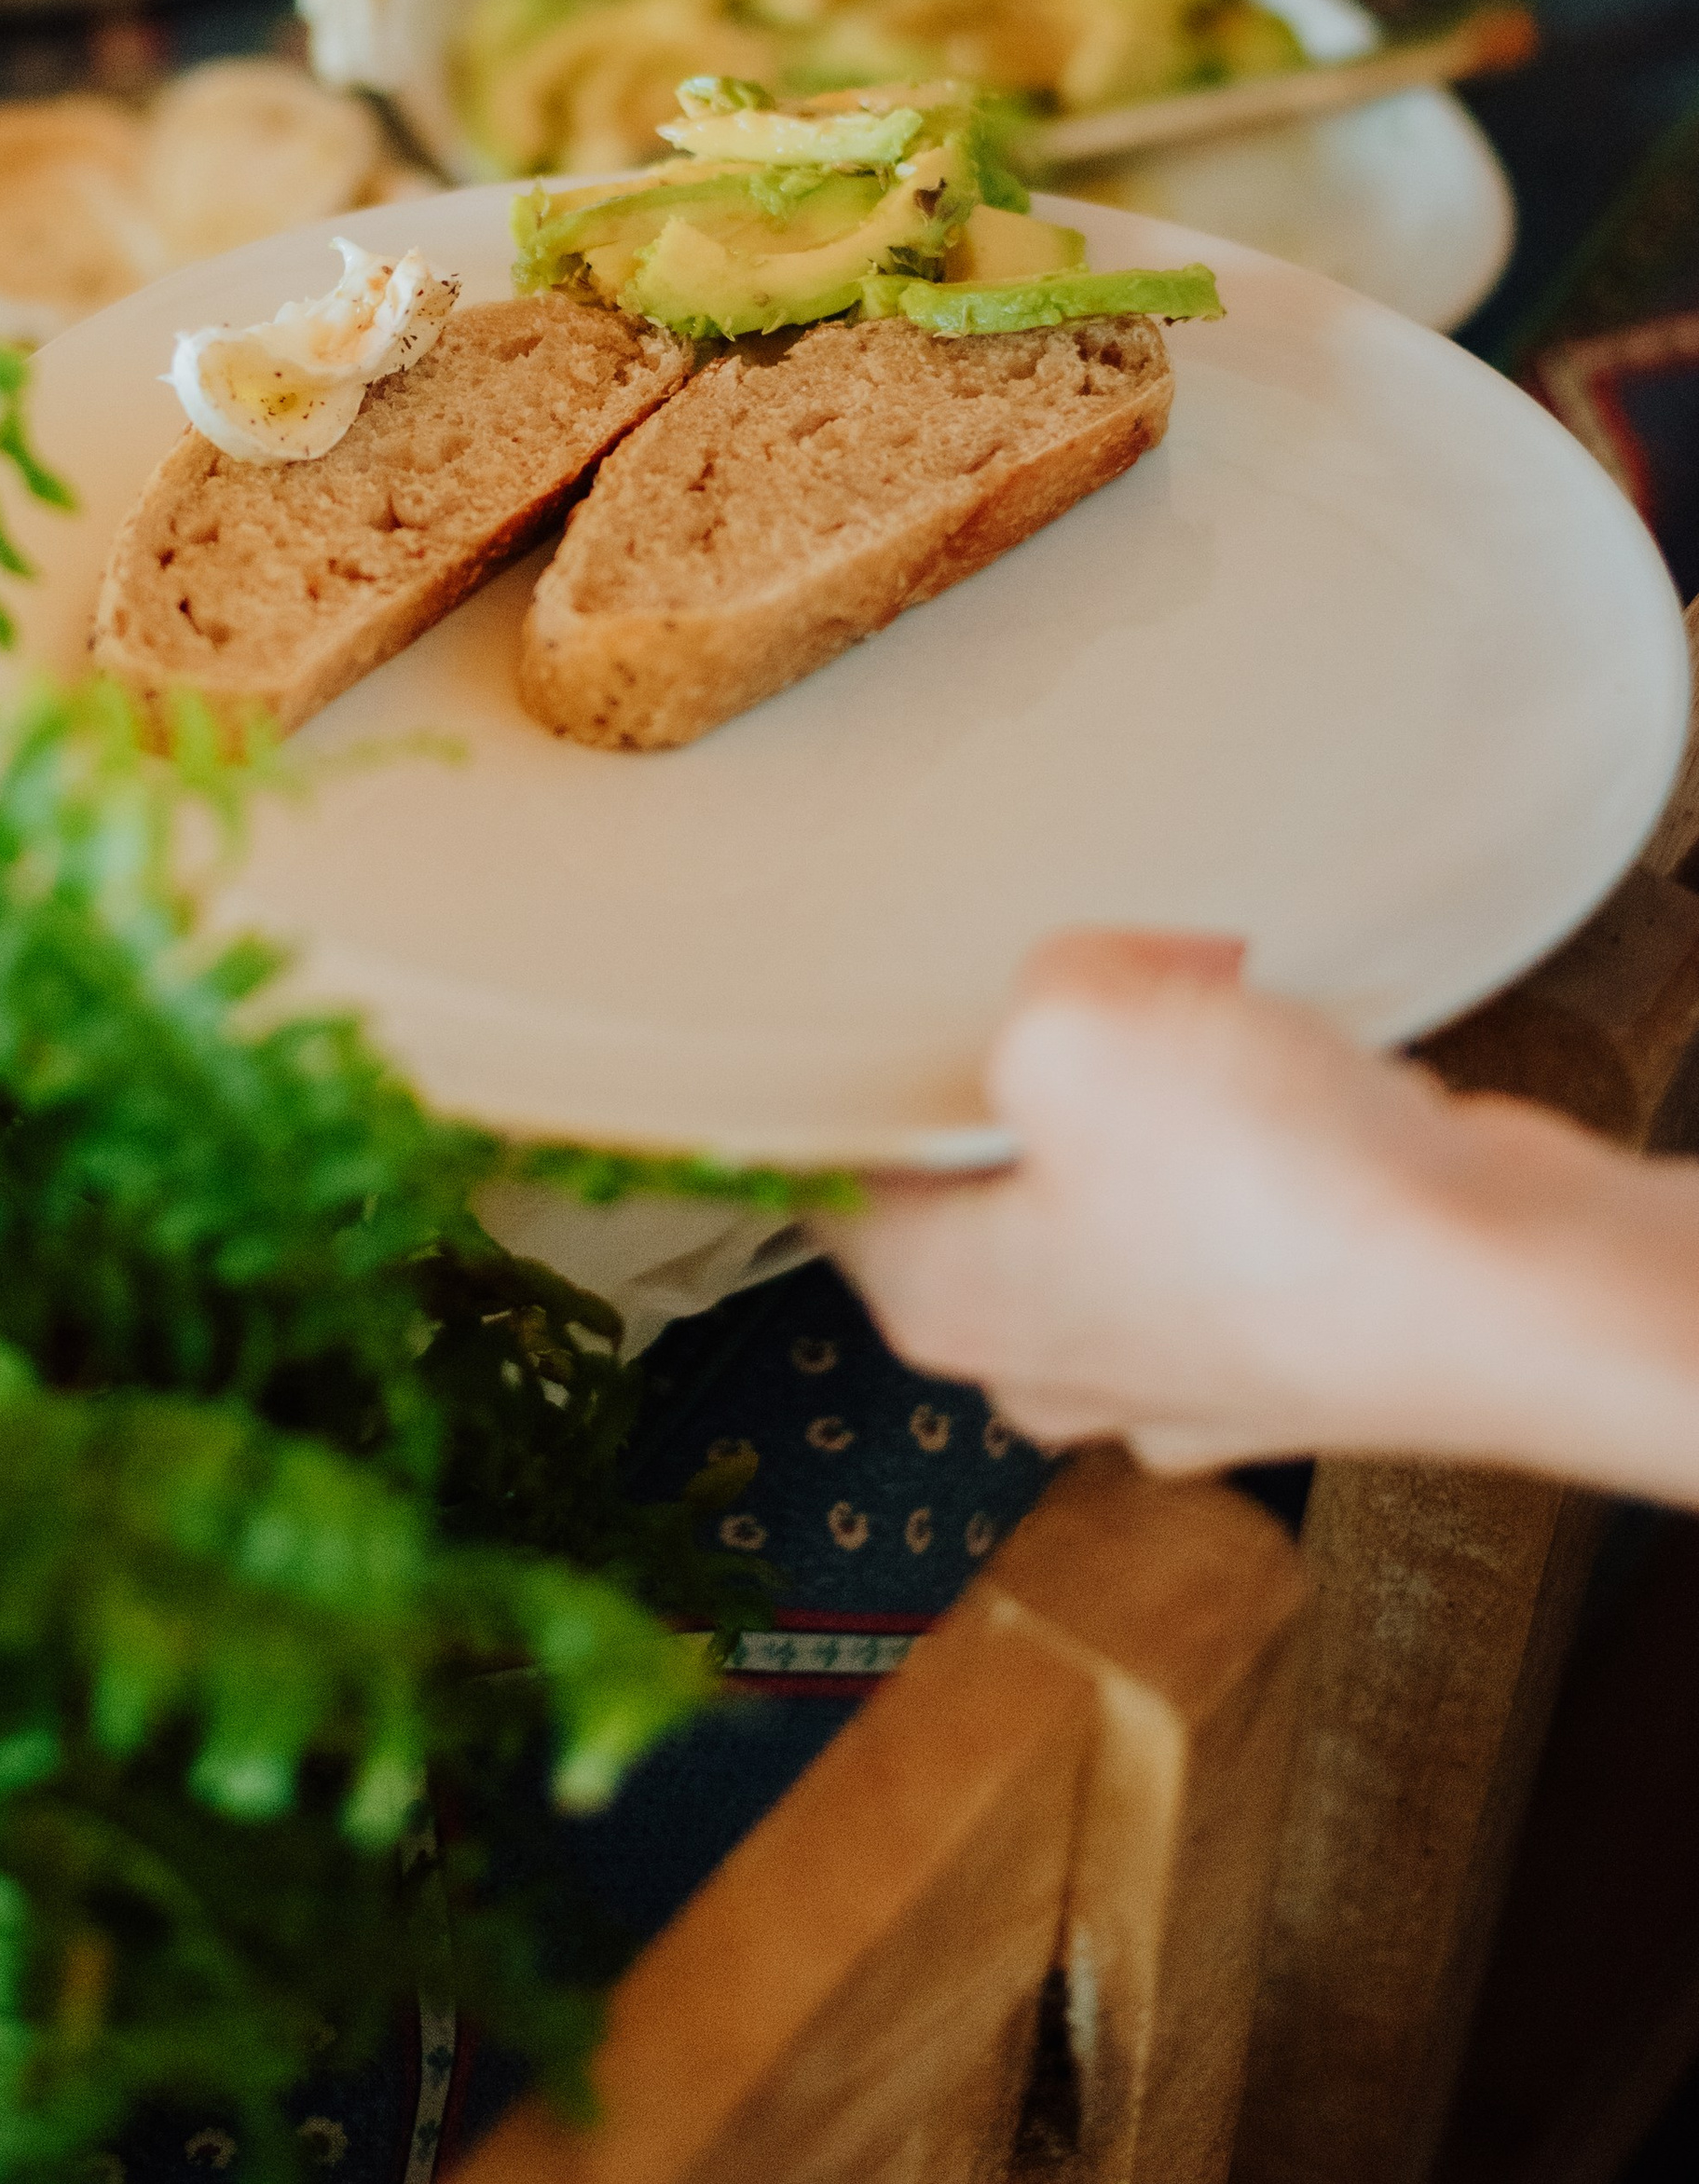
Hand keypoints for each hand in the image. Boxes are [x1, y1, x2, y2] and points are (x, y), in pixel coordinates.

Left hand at [828, 931, 1522, 1473]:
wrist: (1507, 1290)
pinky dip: (1261, 1132)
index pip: (831, 1175)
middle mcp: (1051, 1353)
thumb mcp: (1075, 1019)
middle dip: (1029, 1060)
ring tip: (1206, 1022)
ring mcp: (1178, 1356)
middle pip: (980, 1172)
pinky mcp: (1292, 1333)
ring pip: (1114, 1178)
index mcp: (946, 1301)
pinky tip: (1292, 1083)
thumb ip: (1031, 982)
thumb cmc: (1286, 1208)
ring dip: (1158, 1086)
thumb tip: (1082, 981)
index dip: (856, 1067)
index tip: (877, 997)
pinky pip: (1233, 1201)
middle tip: (1081, 982)